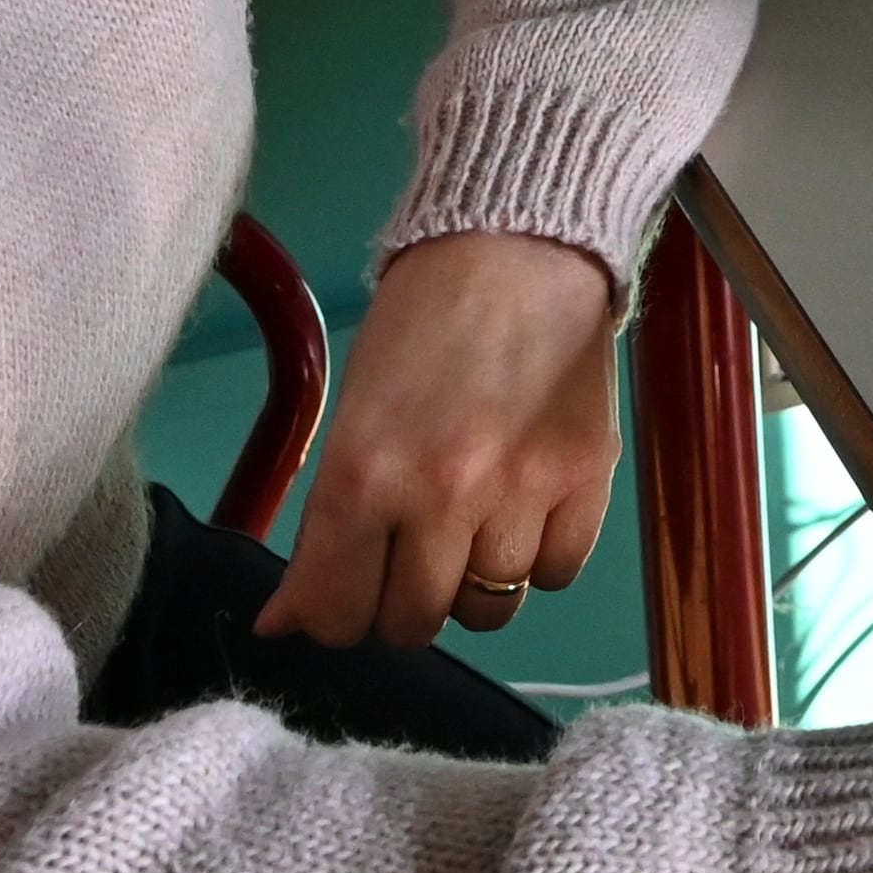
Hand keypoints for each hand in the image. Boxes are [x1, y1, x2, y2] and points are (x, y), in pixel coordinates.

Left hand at [255, 232, 621, 648]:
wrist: (517, 248)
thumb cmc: (419, 328)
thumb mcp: (349, 420)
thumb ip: (323, 527)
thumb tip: (285, 623)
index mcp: (362, 475)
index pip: (336, 613)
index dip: (333, 617)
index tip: (343, 595)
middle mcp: (440, 496)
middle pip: (414, 622)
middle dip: (401, 604)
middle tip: (408, 557)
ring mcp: (521, 492)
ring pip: (491, 611)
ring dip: (473, 585)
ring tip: (472, 528)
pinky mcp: (587, 479)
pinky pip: (557, 573)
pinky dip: (538, 559)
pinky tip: (525, 512)